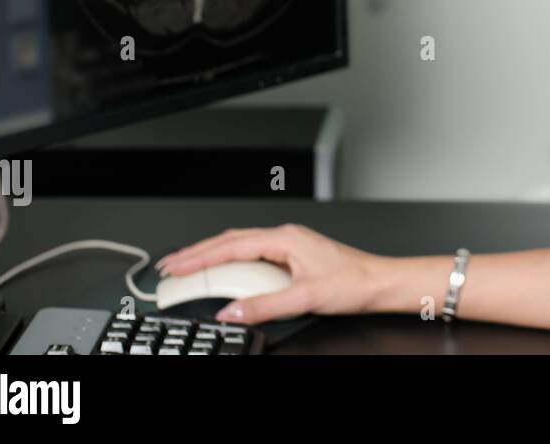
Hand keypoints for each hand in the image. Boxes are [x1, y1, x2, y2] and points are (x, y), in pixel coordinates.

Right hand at [153, 224, 388, 324]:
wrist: (379, 282)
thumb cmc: (353, 282)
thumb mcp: (304, 298)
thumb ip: (264, 306)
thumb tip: (231, 313)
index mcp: (284, 239)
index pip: (230, 246)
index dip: (198, 257)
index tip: (175, 267)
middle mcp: (285, 237)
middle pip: (230, 241)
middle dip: (198, 253)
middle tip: (171, 267)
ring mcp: (289, 245)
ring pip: (241, 246)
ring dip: (213, 257)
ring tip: (189, 269)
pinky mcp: (294, 256)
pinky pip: (254, 254)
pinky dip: (232, 262)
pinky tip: (225, 272)